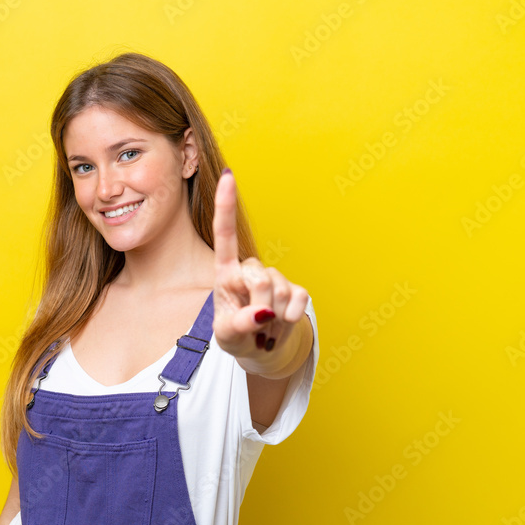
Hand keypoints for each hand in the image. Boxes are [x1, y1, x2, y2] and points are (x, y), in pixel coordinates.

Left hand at [212, 169, 308, 360]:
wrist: (258, 349)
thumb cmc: (235, 335)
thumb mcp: (227, 335)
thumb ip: (238, 324)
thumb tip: (262, 312)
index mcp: (226, 272)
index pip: (226, 235)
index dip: (227, 206)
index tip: (229, 176)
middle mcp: (250, 269)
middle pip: (261, 279)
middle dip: (259, 308)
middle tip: (253, 327)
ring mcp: (275, 277)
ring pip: (280, 292)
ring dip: (273, 319)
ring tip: (264, 326)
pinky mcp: (296, 289)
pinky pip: (299, 300)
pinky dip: (290, 319)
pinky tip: (280, 324)